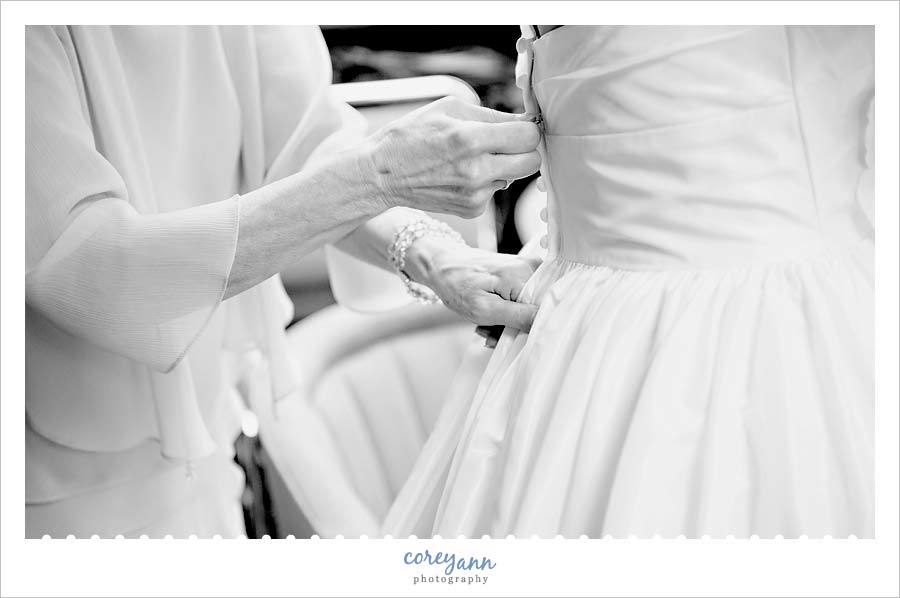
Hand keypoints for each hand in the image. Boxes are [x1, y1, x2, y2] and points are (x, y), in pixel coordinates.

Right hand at [363, 96, 541, 217]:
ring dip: (504, 165)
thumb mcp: (448, 109)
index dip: (528, 128)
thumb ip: (491, 115)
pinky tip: (461, 174)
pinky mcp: (472, 210)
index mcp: (470, 139)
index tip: (521, 125)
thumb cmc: (411, 135)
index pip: (528, 136)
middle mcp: (476, 171)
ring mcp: (475, 195)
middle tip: (508, 141)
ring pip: (515, 177)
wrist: (381, 175)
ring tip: (473, 157)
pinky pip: (496, 190)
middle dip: (525, 149)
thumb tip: (526, 120)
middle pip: (532, 162)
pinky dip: (486, 180)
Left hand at [403, 235, 541, 331]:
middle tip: (491, 333)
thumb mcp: (484, 309)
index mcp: (524, 274)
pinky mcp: (519, 273)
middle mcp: (530, 267)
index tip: (509, 336)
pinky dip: (505, 312)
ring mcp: (525, 269)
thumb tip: (544, 323)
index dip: (530, 327)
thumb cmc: (456, 284)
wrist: (441, 264)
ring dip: (507, 322)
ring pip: (527, 307)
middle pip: (537, 308)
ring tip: (485, 325)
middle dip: (515, 326)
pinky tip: (489, 316)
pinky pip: (520, 300)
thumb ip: (517, 316)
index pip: (545, 308)